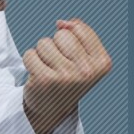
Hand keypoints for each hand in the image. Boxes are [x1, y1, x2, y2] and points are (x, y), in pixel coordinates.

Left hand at [22, 18, 111, 133]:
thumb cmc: (68, 77)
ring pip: (44, 43)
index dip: (70, 38)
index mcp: (103, 63)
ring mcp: (67, 76)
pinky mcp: (45, 80)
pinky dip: (30, 61)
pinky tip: (37, 75)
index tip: (72, 58)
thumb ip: (78, 32)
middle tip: (58, 66)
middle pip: (62, 35)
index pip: (79, 29)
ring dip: (42, 54)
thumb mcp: (83, 56)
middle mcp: (87, 71)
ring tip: (48, 70)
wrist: (51, 110)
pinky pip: (30, 54)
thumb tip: (61, 23)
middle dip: (55, 46)